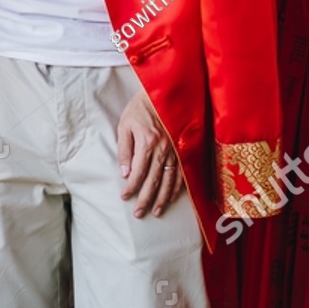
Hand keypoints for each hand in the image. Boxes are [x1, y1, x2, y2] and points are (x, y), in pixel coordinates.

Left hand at [118, 90, 183, 217]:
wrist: (165, 93)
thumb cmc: (141, 107)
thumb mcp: (125, 124)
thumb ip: (124, 150)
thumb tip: (124, 173)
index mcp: (147, 142)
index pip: (137, 173)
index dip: (131, 188)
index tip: (124, 197)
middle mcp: (164, 149)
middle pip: (154, 181)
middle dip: (145, 200)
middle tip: (139, 214)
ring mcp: (176, 151)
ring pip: (169, 181)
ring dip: (162, 199)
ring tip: (155, 211)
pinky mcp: (184, 150)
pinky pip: (182, 174)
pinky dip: (177, 188)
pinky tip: (172, 197)